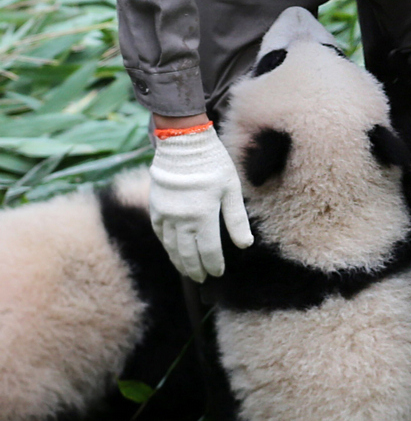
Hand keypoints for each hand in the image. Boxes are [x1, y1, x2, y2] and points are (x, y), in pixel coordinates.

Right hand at [149, 125, 253, 281]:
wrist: (183, 142)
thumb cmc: (212, 163)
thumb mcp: (231, 188)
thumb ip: (236, 219)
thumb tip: (245, 244)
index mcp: (203, 215)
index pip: (208, 251)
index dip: (213, 265)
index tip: (217, 273)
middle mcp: (181, 219)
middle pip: (187, 253)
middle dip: (195, 268)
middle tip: (202, 279)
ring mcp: (166, 213)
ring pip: (171, 246)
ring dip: (179, 261)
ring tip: (187, 270)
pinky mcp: (156, 206)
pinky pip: (159, 233)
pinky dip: (166, 245)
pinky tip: (172, 250)